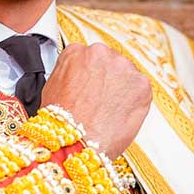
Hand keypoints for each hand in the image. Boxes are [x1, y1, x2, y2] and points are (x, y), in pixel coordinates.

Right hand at [40, 43, 151, 158]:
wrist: (77, 142)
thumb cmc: (62, 122)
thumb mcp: (51, 88)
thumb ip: (67, 73)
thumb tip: (77, 78)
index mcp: (75, 52)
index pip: (87, 56)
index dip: (90, 75)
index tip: (91, 86)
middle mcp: (100, 54)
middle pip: (109, 63)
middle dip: (107, 80)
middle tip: (101, 101)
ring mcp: (122, 67)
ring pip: (126, 75)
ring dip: (122, 89)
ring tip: (109, 111)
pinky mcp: (141, 84)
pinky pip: (141, 89)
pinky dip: (135, 102)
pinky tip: (120, 115)